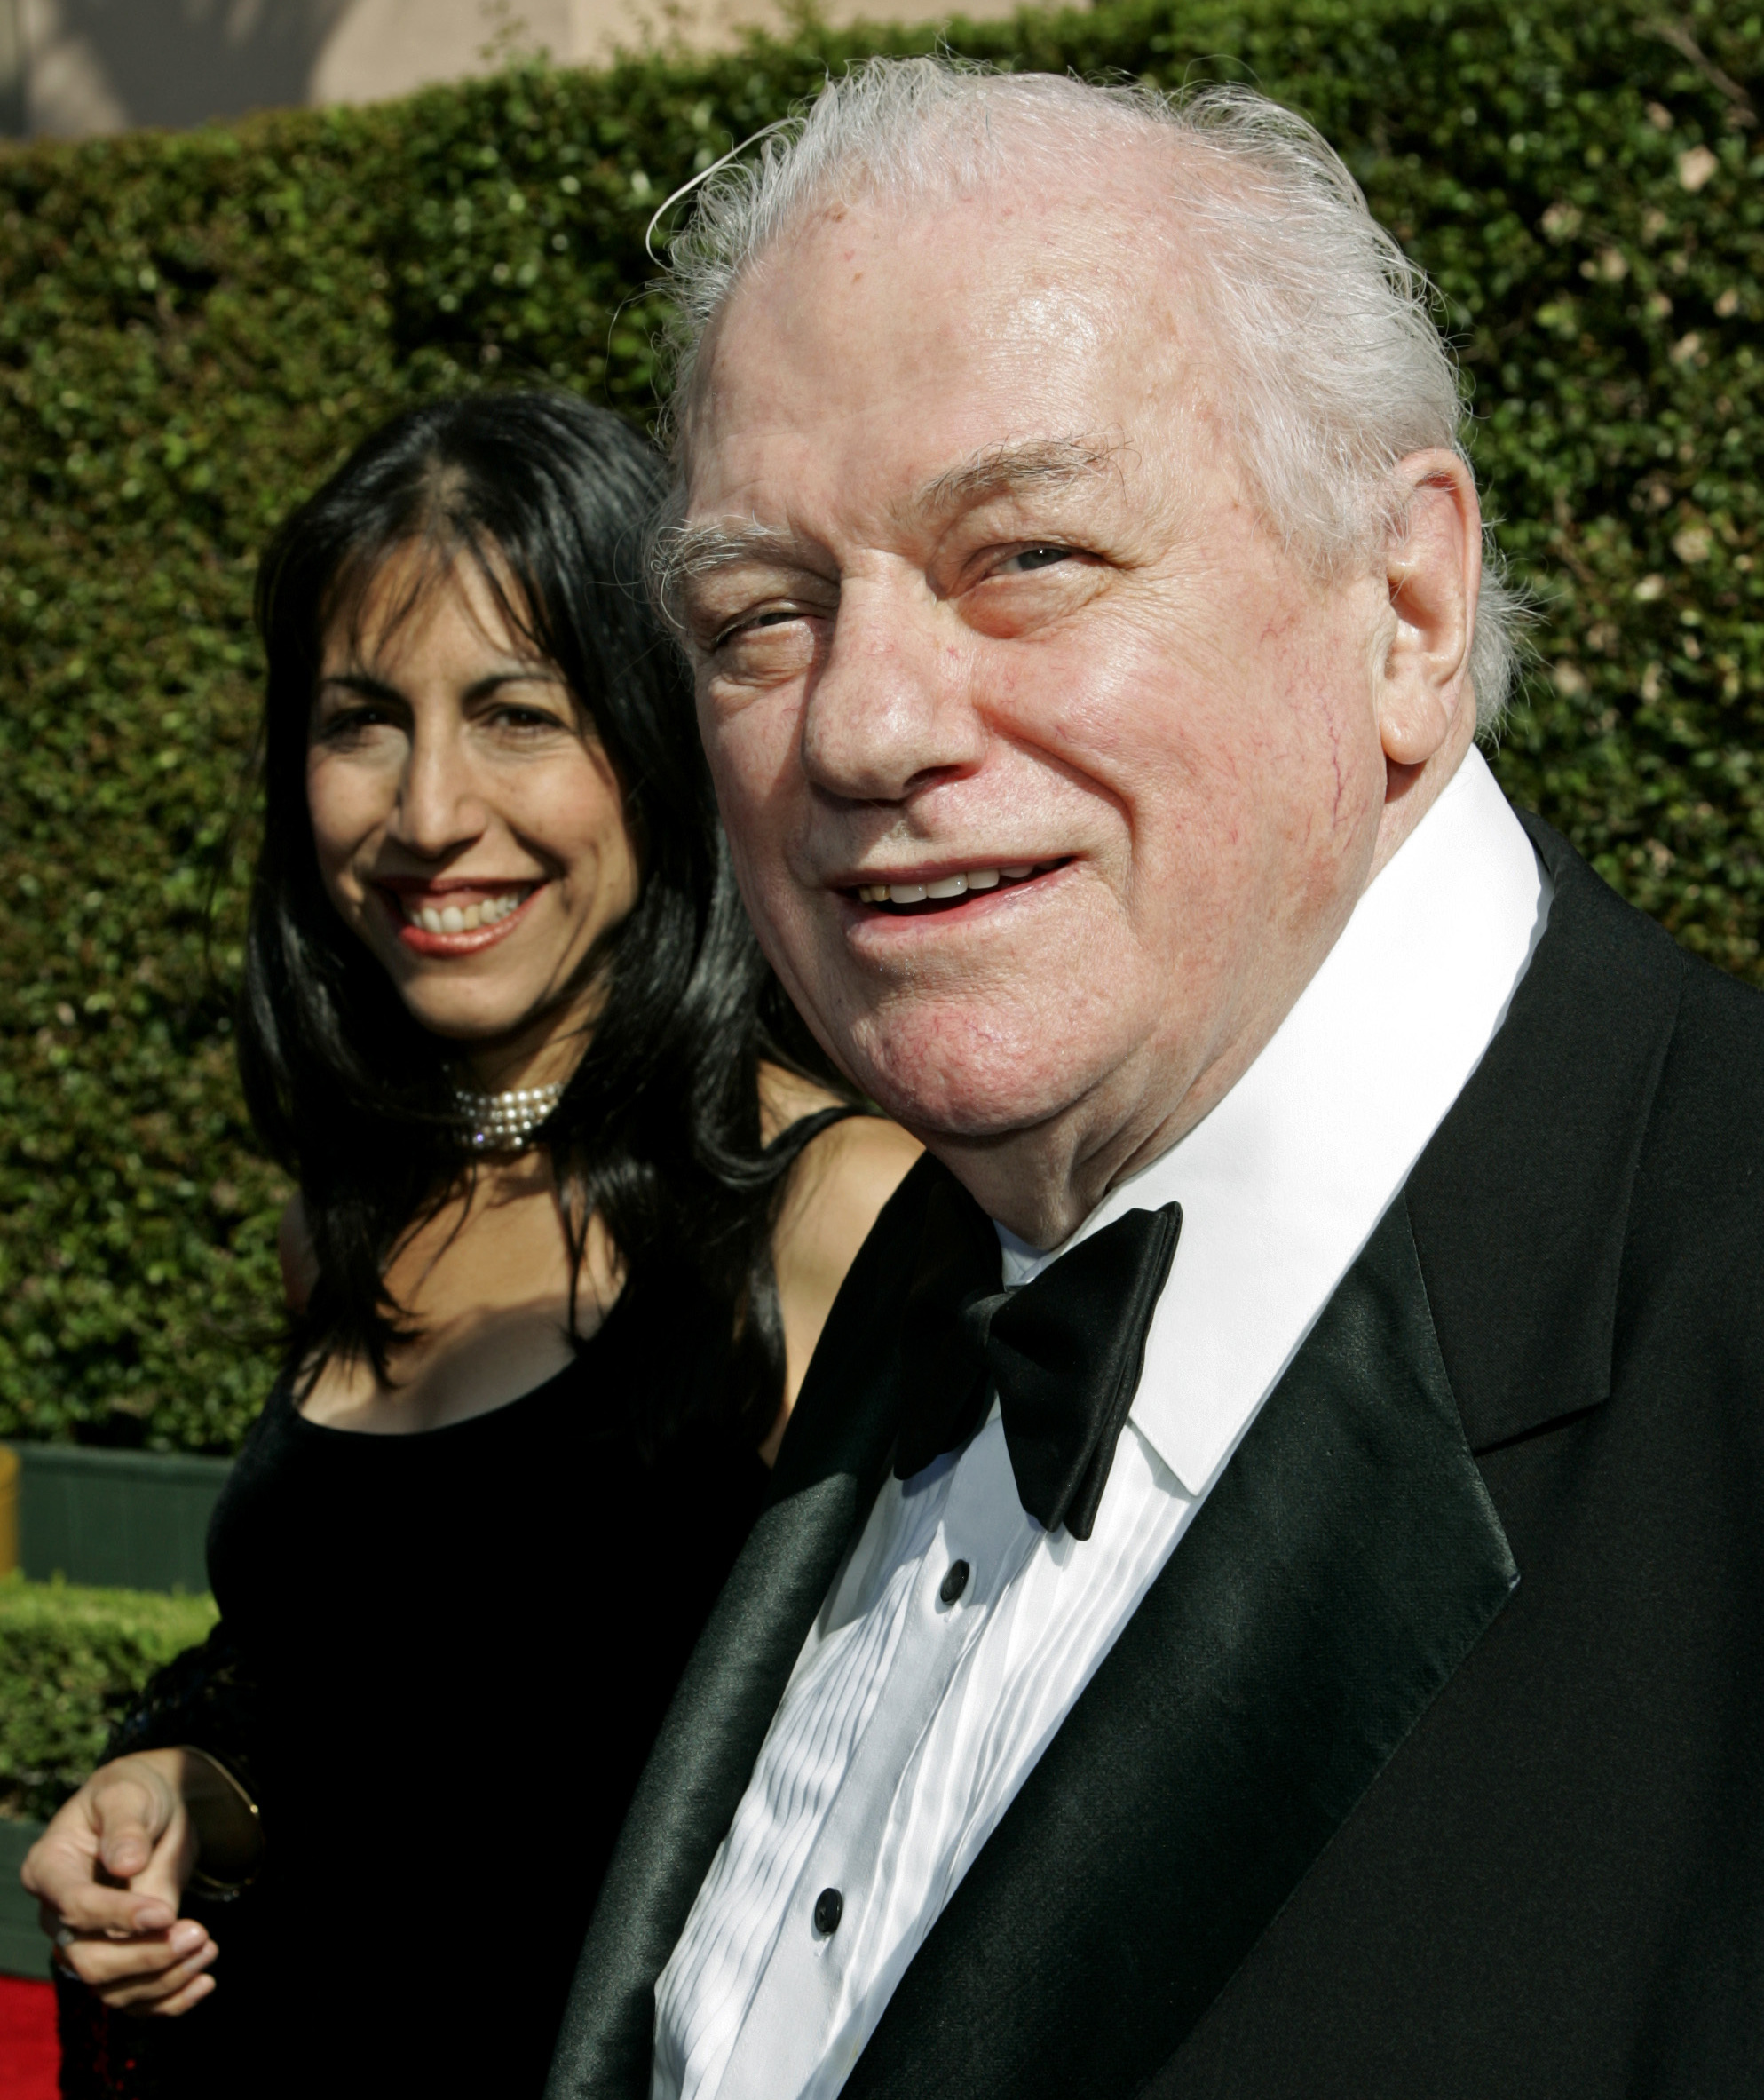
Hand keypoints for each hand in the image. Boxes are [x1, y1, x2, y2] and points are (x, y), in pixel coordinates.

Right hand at [22, 1750, 219, 2014]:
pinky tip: (204, 1982)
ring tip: (208, 1949)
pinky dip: (167, 2000)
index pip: (75, 1907)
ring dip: (163, 1980)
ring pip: (110, 1988)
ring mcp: (82, 1943)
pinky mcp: (112, 1960)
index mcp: (49, 1868)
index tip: (165, 1914)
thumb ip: (125, 1828)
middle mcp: (56, 1915)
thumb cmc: (134, 1796)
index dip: (118, 1917)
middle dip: (145, 1957)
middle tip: (199, 1935)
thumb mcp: (129, 1795)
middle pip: (88, 1960)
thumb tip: (125, 1864)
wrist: (151, 1810)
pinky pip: (131, 1998)